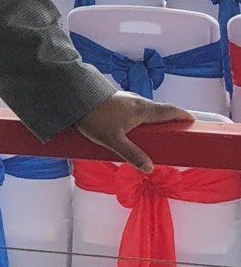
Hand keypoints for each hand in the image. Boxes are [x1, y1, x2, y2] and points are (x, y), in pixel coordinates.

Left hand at [76, 93, 194, 173]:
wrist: (74, 98)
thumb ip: (132, 154)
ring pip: (146, 108)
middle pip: (160, 109)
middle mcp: (138, 101)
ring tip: (156, 130)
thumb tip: (150, 168)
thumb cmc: (95, 119)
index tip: (193, 121)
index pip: (170, 111)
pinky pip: (135, 107)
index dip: (183, 115)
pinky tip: (133, 125)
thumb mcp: (113, 141)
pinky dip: (141, 115)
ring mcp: (126, 99)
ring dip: (154, 116)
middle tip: (177, 129)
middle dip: (170, 118)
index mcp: (142, 109)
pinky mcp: (116, 100)